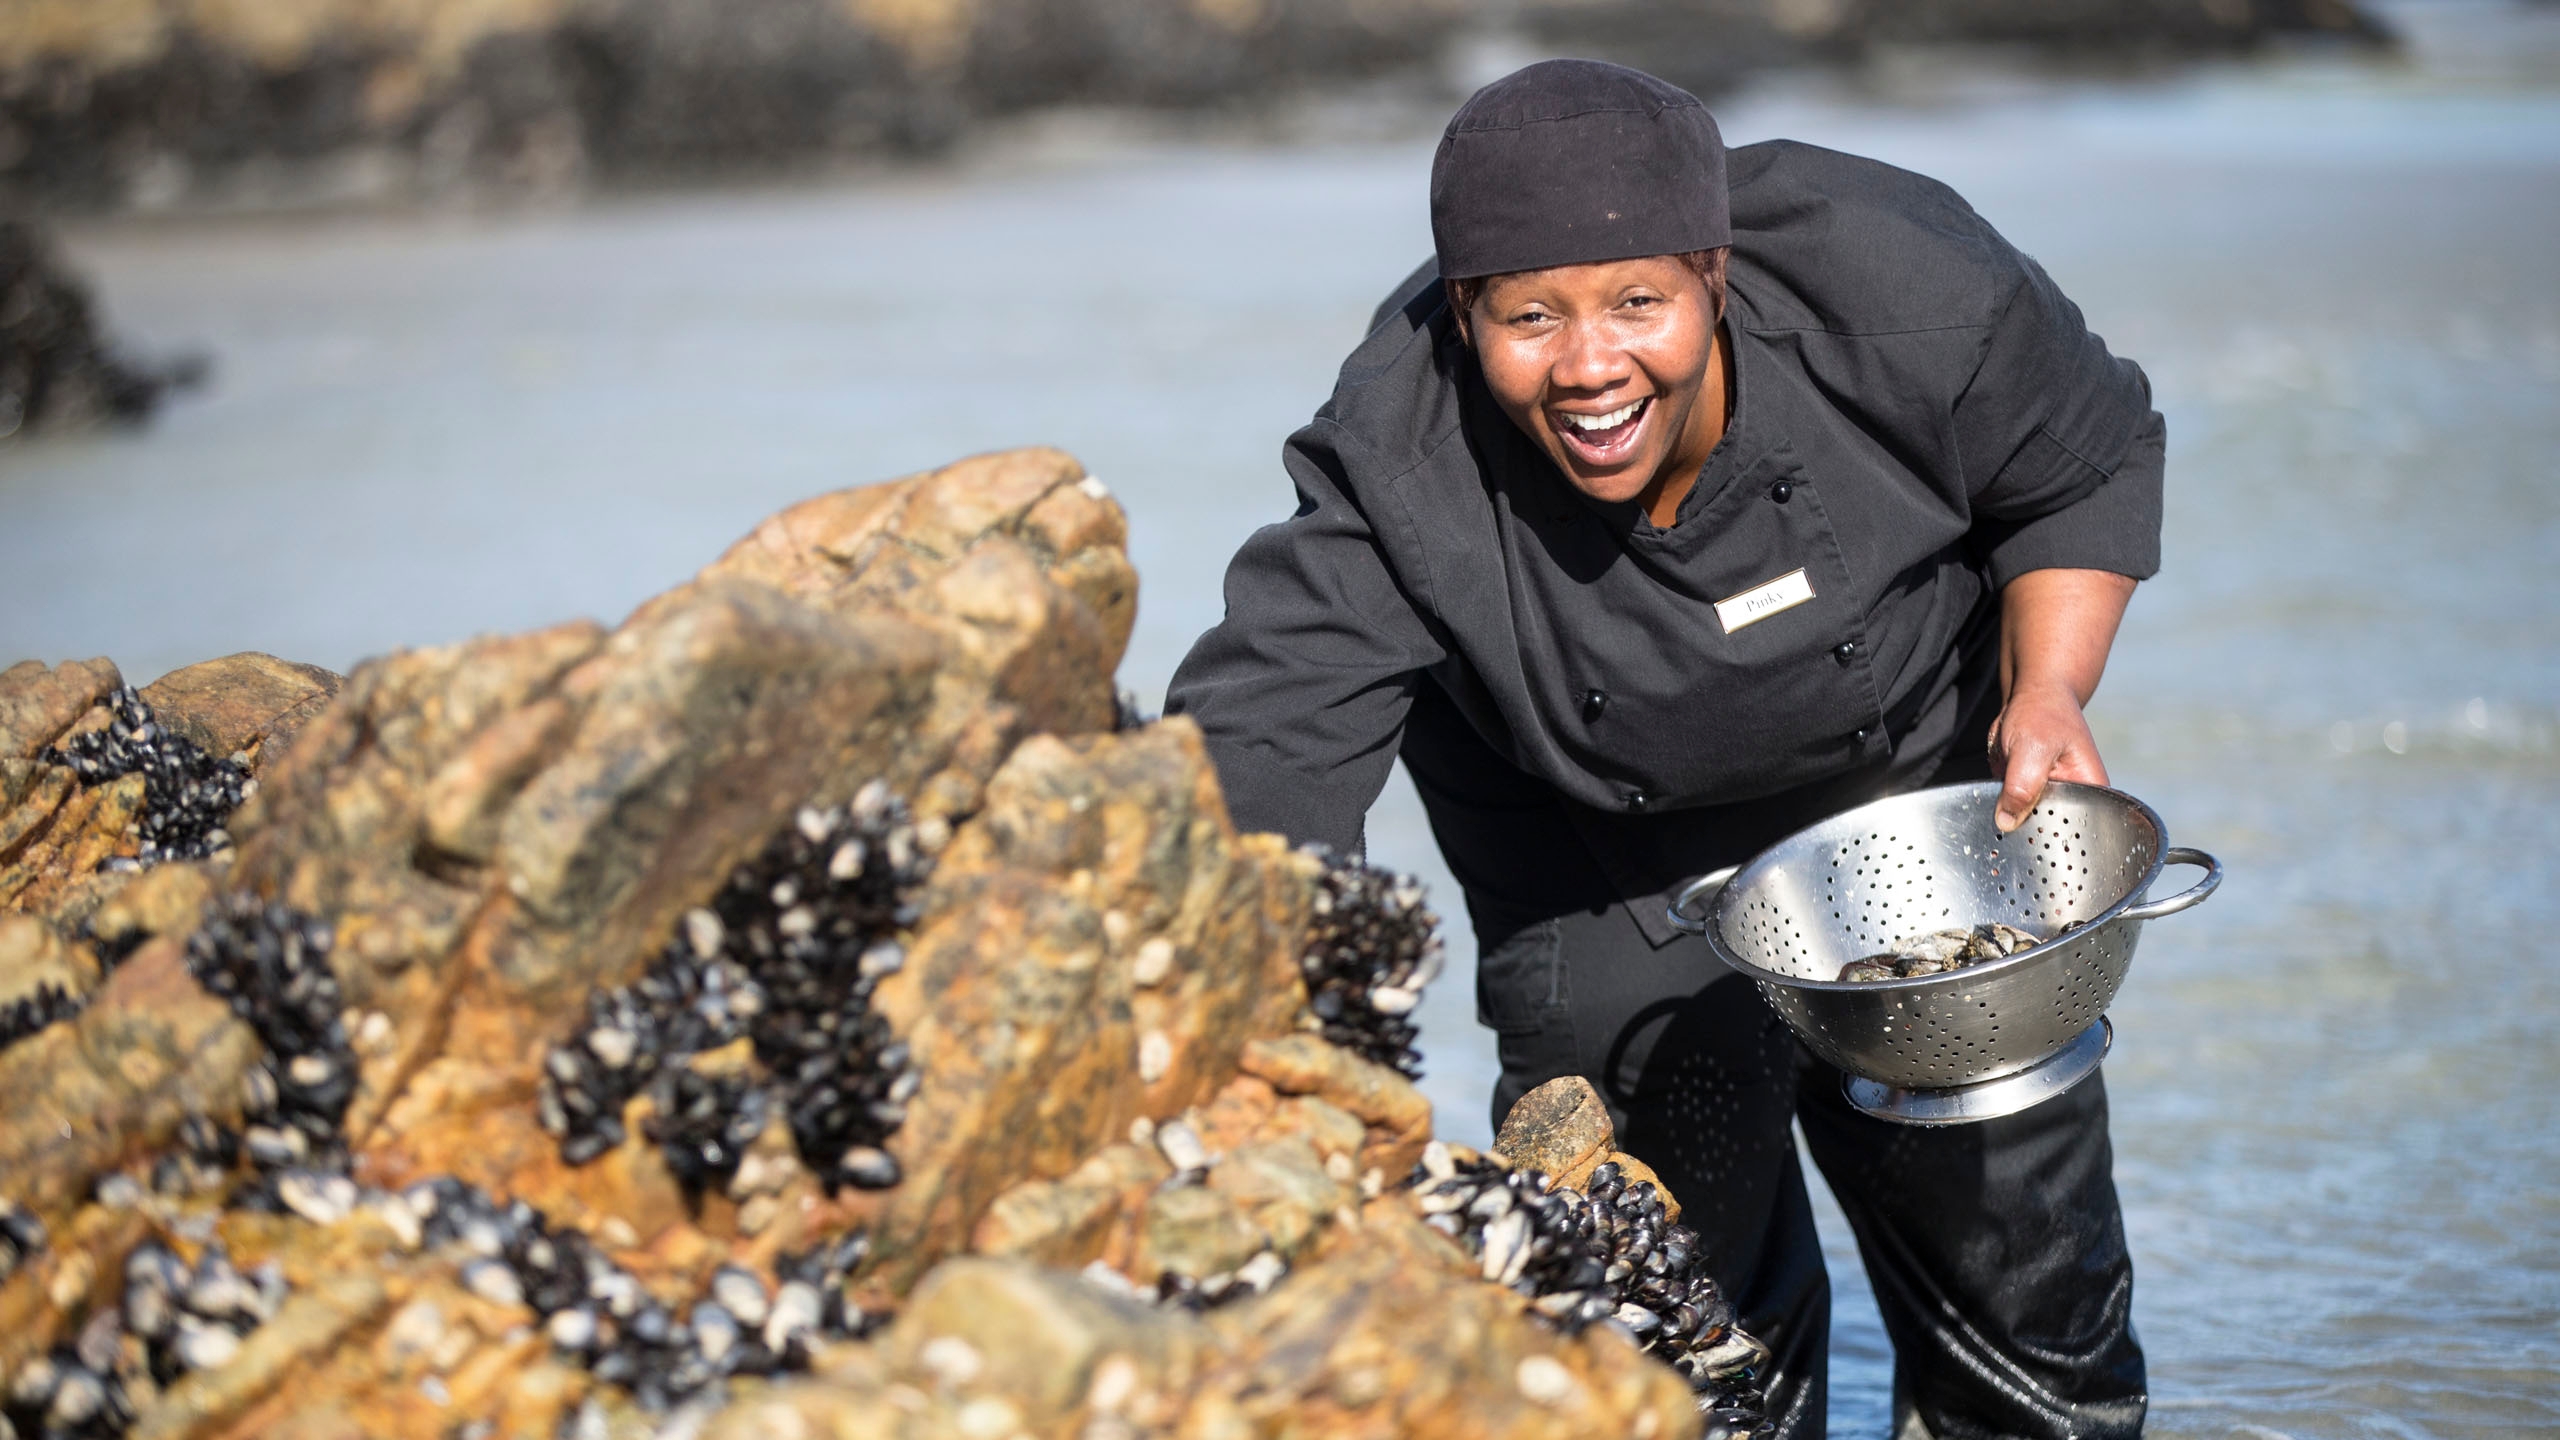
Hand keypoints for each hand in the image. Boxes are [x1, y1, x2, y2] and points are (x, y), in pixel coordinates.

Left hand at [1987, 681, 2108, 832]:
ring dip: (2010, 825)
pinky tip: (1993, 810)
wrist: (2032, 695)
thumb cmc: (2043, 714)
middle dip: (2028, 835)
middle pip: (2051, 832)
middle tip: (2007, 838)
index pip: (2080, 830)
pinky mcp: (2029, 793)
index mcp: (2091, 790)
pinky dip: (2000, 810)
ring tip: (2000, 825)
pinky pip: (2013, 811)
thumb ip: (2022, 787)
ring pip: (2028, 824)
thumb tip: (2007, 822)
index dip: (2056, 844)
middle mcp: (2074, 798)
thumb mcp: (2032, 749)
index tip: (2032, 852)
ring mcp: (2050, 797)